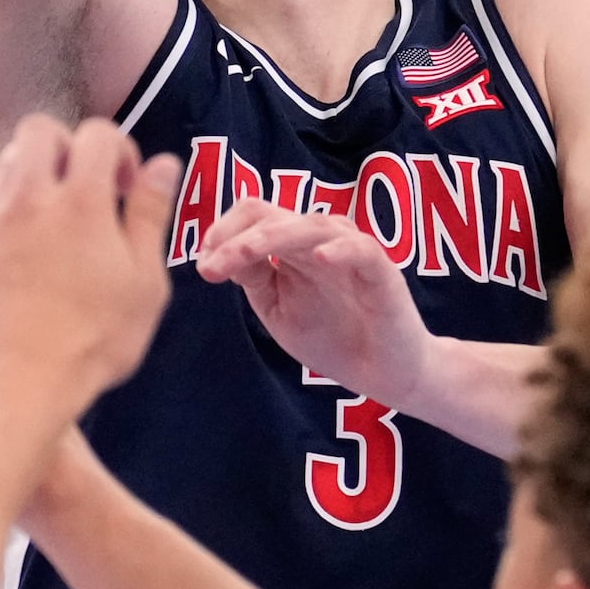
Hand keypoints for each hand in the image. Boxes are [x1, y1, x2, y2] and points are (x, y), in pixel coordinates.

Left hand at [0, 117, 179, 423]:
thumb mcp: (144, 283)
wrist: (20, 385)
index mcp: (84, 201)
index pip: (99, 135)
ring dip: (21, 173)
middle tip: (77, 181)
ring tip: (38, 207)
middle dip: (61, 144)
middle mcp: (29, 197)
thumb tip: (164, 162)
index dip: (119, 150)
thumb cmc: (93, 341)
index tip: (126, 185)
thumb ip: (151, 215)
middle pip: (38, 131)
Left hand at [194, 199, 433, 405]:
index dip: (224, 231)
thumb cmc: (334, 337)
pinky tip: (318, 258)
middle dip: (235, 237)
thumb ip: (254, 278)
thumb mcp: (278, 309)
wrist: (385, 373)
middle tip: (210, 266)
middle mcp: (322, 240)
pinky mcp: (383, 271)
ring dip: (270, 238)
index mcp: (294, 246)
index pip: (256, 216)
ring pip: (310, 225)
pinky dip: (340, 249)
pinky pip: (361, 249)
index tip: (204, 264)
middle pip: (274, 215)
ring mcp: (353, 252)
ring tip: (242, 255)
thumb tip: (217, 255)